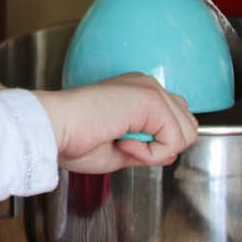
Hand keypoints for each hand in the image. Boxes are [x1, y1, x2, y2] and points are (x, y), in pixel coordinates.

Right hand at [34, 72, 197, 172]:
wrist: (53, 128)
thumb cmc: (73, 139)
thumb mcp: (121, 150)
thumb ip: (148, 149)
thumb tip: (171, 153)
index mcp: (137, 94)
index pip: (175, 121)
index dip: (160, 145)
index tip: (127, 148)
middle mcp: (147, 86)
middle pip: (188, 125)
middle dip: (164, 147)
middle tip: (128, 147)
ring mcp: (151, 91)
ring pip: (186, 134)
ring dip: (157, 151)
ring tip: (125, 144)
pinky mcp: (152, 100)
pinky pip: (174, 141)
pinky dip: (151, 154)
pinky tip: (124, 143)